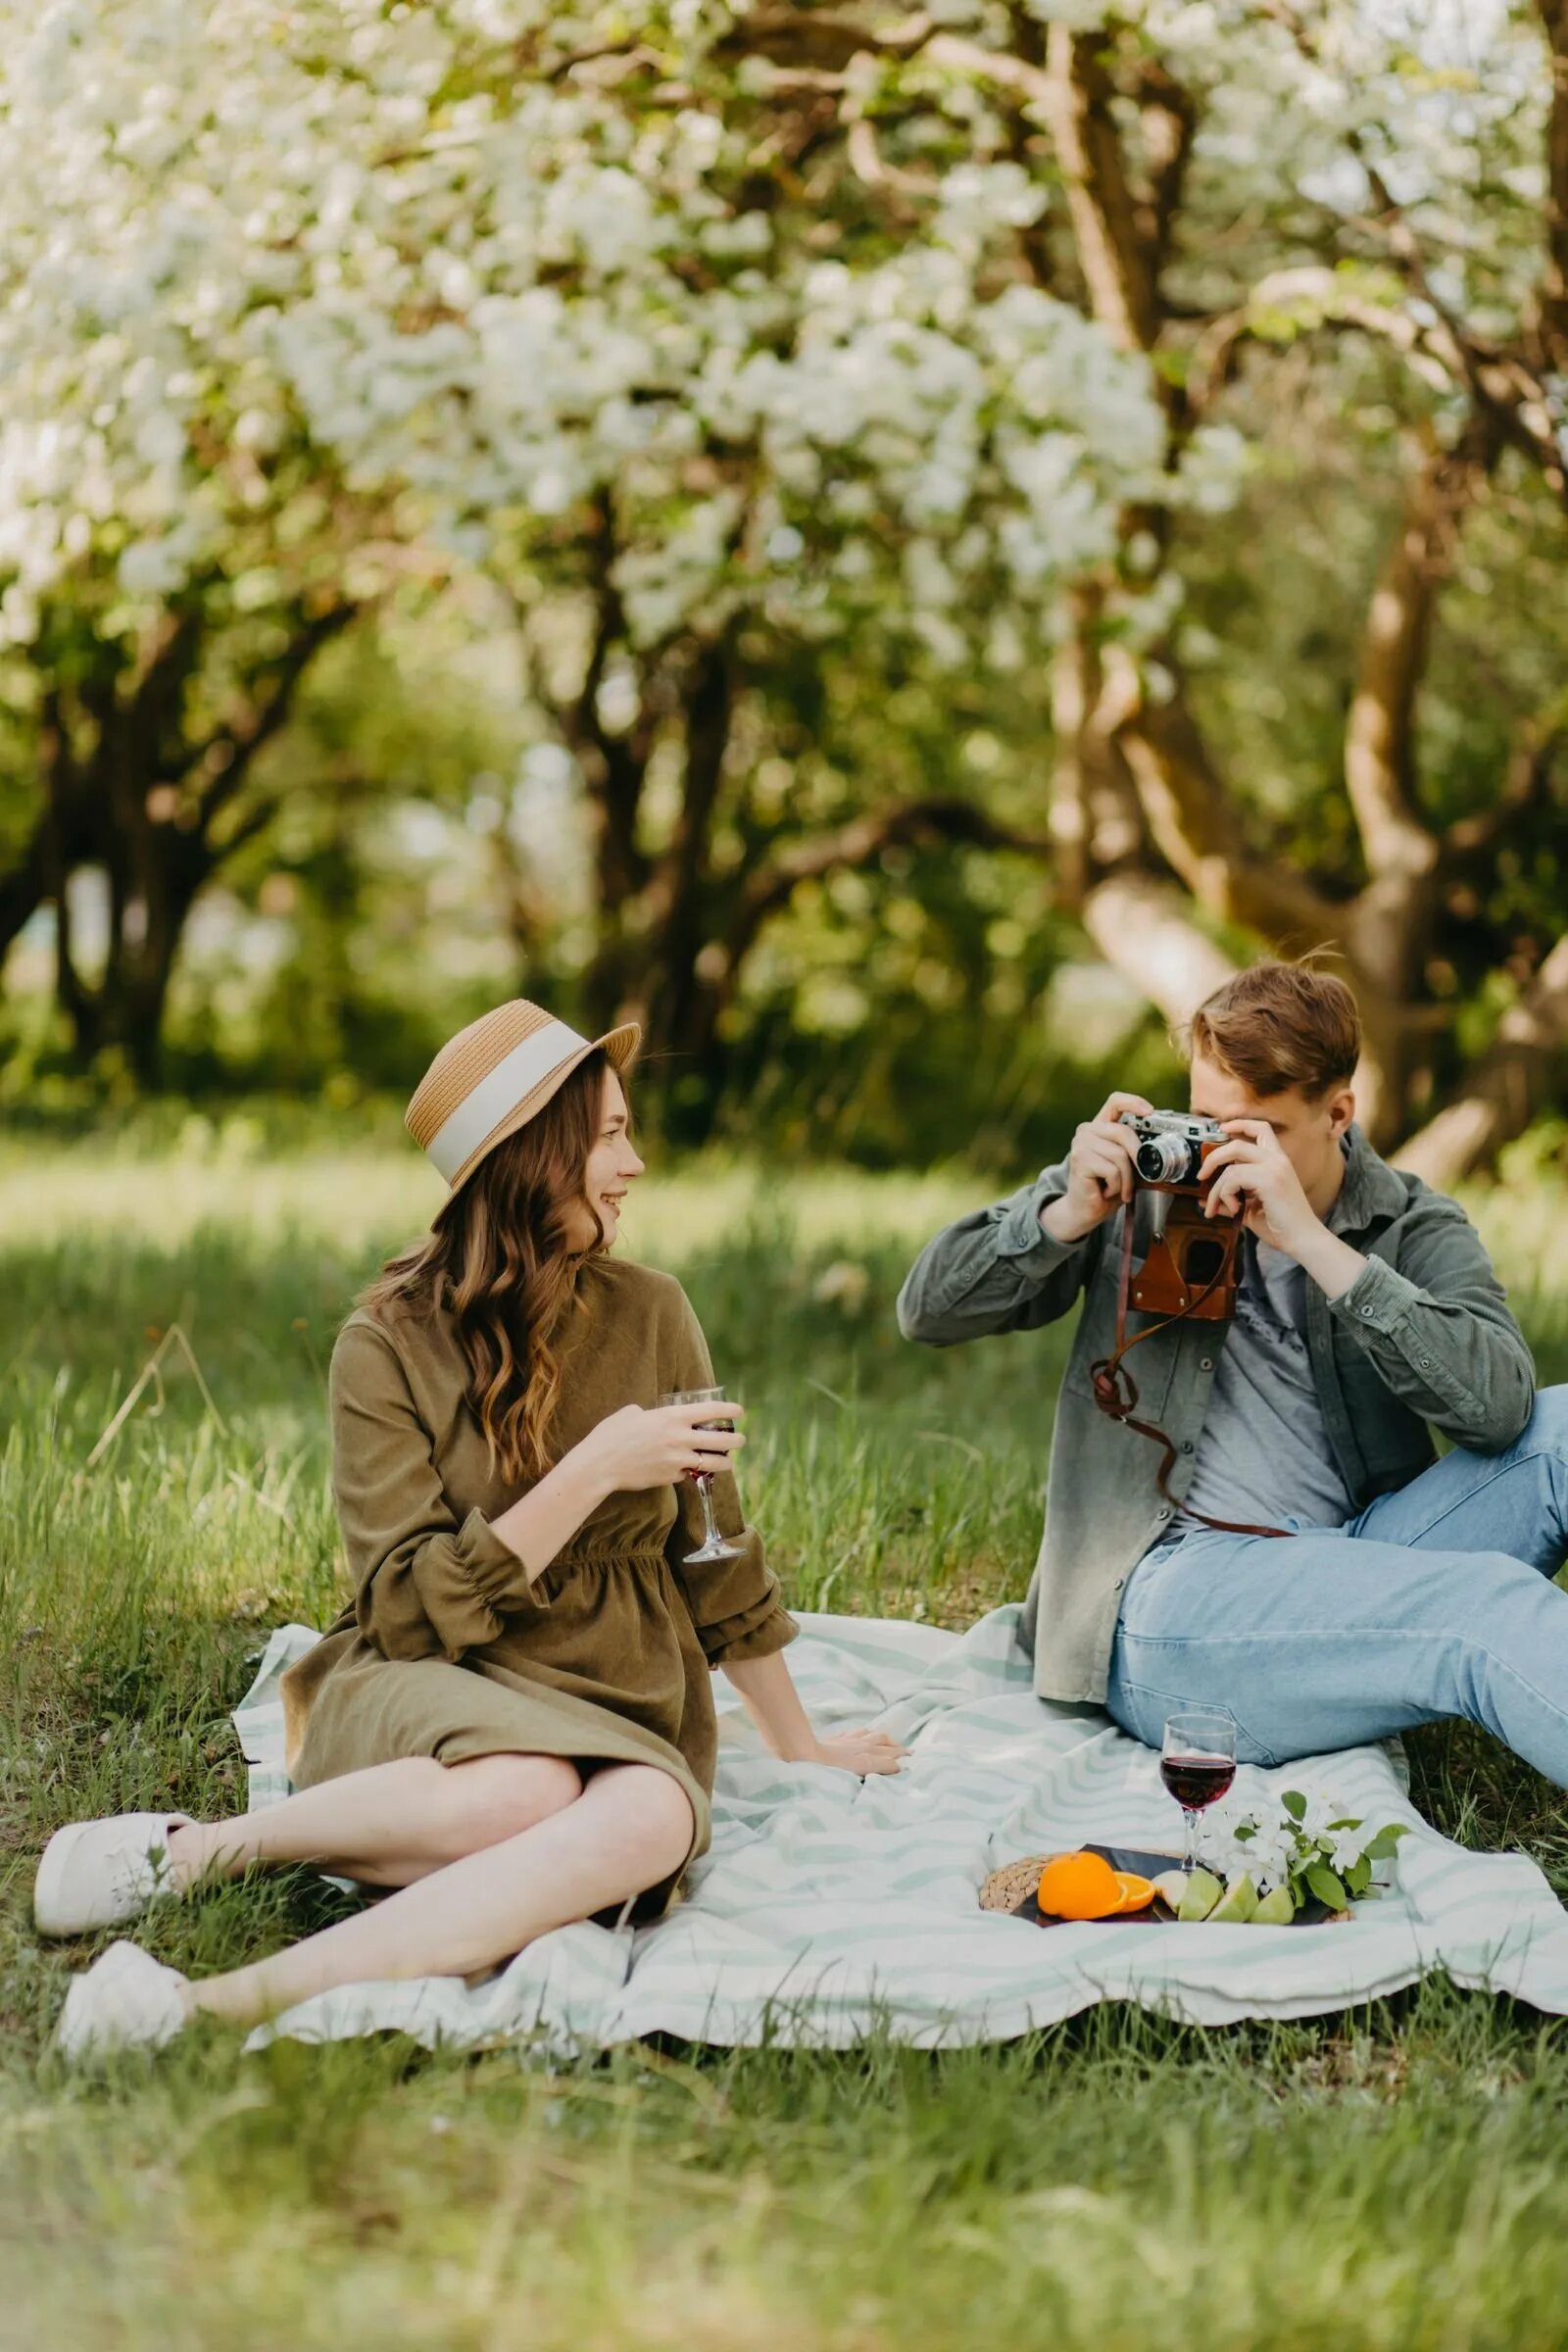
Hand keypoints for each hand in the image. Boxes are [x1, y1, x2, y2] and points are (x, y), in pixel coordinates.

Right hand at [572, 1399, 745, 1495]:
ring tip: (728, 1461)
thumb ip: (650, 1414)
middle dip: (735, 1441)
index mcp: (671, 1416)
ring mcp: (677, 1460)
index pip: (710, 1411)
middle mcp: (679, 1438)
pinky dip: (689, 1473)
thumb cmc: (610, 1435)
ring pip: (711, 1463)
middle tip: (740, 1440)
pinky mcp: (670, 1477)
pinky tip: (688, 1471)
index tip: (739, 1412)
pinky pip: (687, 1474)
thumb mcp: (631, 1413)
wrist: (600, 1466)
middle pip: (719, 1440)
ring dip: (724, 1462)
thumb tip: (652, 1417)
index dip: (729, 1411)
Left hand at [808, 1728, 907, 1776]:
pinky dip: (866, 1735)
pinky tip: (864, 1737)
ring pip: (874, 1735)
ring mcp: (851, 1740)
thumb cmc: (830, 1770)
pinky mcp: (839, 1738)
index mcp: (869, 1756)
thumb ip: (879, 1768)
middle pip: (886, 1743)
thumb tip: (898, 1766)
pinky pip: (858, 1733)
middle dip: (898, 1748)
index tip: (912, 1764)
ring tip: (890, 1743)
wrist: (806, 1755)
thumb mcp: (859, 1771)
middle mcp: (863, 1745)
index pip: (891, 1758)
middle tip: (908, 1754)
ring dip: (885, 1739)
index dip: (902, 1761)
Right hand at [1042, 1090, 1153, 1242]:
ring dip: (1127, 1178)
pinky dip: (1117, 1185)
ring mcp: (1081, 1143)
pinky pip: (1112, 1170)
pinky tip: (1107, 1191)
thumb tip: (1158, 1145)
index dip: (1134, 1102)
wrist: (1085, 1210)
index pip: (1115, 1102)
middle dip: (1137, 1156)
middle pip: (1123, 1132)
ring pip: (1120, 1154)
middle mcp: (1087, 1130)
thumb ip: (1134, 1150)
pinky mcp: (1079, 1159)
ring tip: (1120, 1189)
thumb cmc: (1107, 1187)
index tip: (1150, 1112)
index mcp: (1100, 1127)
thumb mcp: (1125, 1164)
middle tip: (1140, 1176)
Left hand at [1201, 1120, 1318, 1255]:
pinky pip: (1233, 1178)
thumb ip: (1231, 1201)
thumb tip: (1206, 1202)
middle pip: (1238, 1142)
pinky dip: (1225, 1193)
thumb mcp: (1251, 1209)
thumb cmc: (1281, 1226)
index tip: (1222, 1129)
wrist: (1302, 1240)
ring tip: (1215, 1207)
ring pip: (1231, 1163)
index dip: (1240, 1124)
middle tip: (1202, 1175)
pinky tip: (1234, 1209)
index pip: (1261, 1129)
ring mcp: (1274, 1168)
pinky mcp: (1269, 1180)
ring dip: (1216, 1187)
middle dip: (1213, 1157)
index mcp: (1278, 1162)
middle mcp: (1278, 1160)